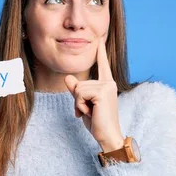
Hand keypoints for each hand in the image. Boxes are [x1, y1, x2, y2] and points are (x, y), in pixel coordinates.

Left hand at [64, 37, 123, 151]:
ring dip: (79, 104)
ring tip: (90, 112)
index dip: (100, 53)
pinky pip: (79, 94)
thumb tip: (67, 77)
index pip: (102, 65)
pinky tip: (90, 113)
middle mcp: (109, 83)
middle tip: (88, 112)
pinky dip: (79, 106)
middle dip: (77, 100)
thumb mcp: (83, 104)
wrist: (108, 136)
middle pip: (79, 83)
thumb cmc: (97, 122)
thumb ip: (76, 91)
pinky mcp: (102, 92)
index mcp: (107, 84)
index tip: (100, 40)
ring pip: (78, 89)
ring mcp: (107, 86)